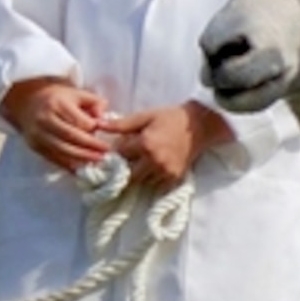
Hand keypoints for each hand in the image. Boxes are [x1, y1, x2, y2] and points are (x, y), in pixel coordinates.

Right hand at [0, 78, 110, 174]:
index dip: (94, 128)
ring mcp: (37, 134)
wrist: (29, 103)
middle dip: (90, 146)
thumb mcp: (79, 94)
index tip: (106, 132)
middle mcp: (44, 119)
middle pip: (70, 136)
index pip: (79, 120)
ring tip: (97, 159)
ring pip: (61, 149)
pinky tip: (80, 167)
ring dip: (81, 157)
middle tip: (106, 151)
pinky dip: (67, 164)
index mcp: (57, 104)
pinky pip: (52, 158)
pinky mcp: (34, 146)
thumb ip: (96, 103)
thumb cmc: (60, 98)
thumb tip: (103, 119)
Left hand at [101, 102, 231, 189]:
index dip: (115, 152)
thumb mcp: (146, 116)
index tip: (116, 150)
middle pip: (128, 173)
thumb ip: (122, 124)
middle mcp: (154, 160)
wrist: (201, 124)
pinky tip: (155, 167)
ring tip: (143, 162)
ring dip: (139, 174)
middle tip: (128, 160)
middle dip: (125, 167)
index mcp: (145, 144)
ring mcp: (165, 170)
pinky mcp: (174, 177)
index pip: (119, 155)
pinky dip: (152, 178)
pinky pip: (156, 184)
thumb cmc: (172, 118)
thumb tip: (98, 126)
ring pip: (141, 181)